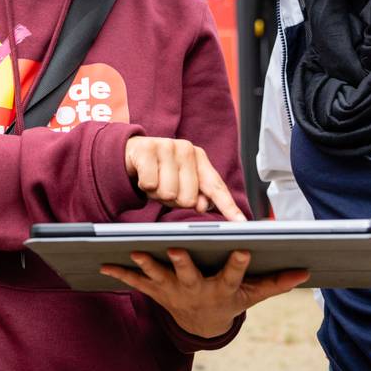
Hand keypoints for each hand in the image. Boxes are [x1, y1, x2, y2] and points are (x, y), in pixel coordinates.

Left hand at [100, 249, 308, 337]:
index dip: (238, 262)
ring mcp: (175, 292)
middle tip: (176, 248)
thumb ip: (277, 282)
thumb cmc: (230, 300)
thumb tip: (305, 271)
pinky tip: (104, 264)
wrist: (203, 326)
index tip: (243, 248)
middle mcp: (197, 290)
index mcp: (222, 288)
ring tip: (135, 251)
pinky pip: (137, 283)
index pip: (233, 274)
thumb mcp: (254, 294)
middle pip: (190, 275)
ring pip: (160, 277)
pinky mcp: (157, 292)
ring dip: (147, 265)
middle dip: (183, 262)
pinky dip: (121, 274)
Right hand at [124, 136, 244, 220]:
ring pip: (168, 193)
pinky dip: (144, 186)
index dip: (229, 207)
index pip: (216, 187)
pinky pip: (150, 184)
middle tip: (165, 188)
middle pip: (188, 199)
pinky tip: (143, 175)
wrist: (130, 153)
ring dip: (158, 194)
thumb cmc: (160, 171)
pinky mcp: (147, 148)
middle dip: (174, 201)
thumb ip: (196, 196)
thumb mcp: (180, 184)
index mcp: (200, 158)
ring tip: (154, 181)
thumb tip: (202, 206)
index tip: (241, 224)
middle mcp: (186, 149)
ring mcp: (167, 146)